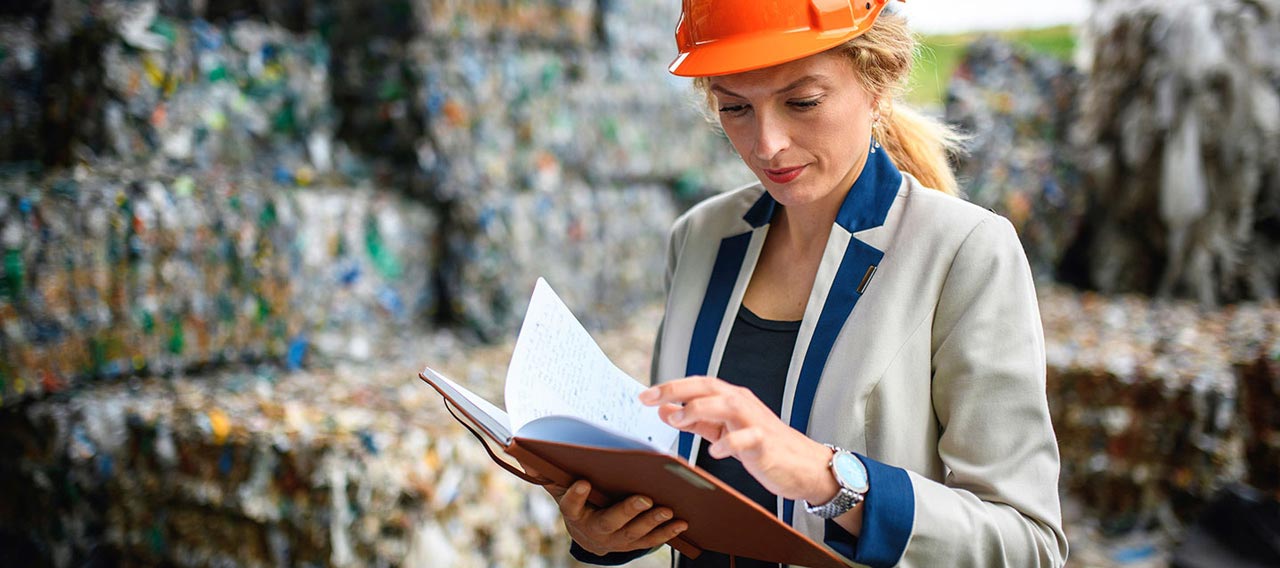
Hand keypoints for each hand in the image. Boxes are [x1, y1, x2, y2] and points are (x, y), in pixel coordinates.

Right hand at [540, 478, 687, 555]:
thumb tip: (520, 451)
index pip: (570, 505)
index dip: (575, 495)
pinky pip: (652, 540)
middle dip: (628, 510)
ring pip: (635, 533)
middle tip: (645, 498)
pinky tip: (682, 522)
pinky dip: (668, 532)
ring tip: (668, 509)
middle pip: (610, 521)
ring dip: (653, 522)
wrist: (589, 534)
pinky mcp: (634, 544)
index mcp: (575, 514)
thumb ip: (547, 472)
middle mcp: (595, 530)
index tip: (582, 482)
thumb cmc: (579, 502)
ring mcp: (616, 540)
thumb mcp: (560, 488)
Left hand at [639, 376, 838, 504]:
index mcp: (731, 399)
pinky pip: (747, 438)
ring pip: (728, 404)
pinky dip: (729, 443)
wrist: (803, 466)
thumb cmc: (763, 446)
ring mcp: (756, 422)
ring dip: (701, 409)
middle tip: (651, 398)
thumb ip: (695, 421)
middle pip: (709, 386)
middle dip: (678, 389)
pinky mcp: (766, 443)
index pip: (698, 385)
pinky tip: (714, 452)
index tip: (644, 396)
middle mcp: (742, 404)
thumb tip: (664, 410)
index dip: (670, 388)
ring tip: (680, 419)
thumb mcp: (723, 431)